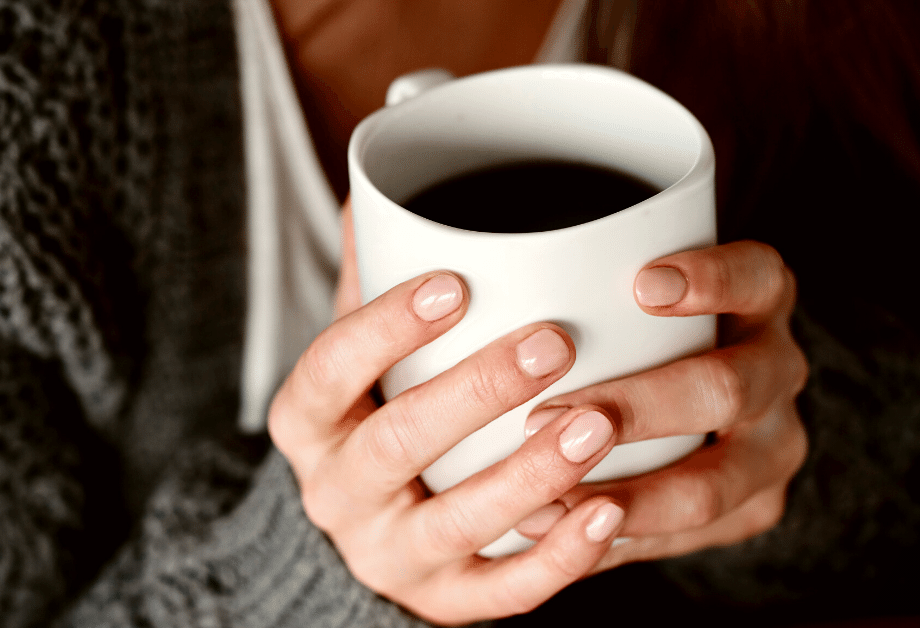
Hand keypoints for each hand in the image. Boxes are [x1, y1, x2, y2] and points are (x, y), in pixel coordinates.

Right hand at [269, 203, 628, 623]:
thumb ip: (371, 277)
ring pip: (457, 521)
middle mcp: (337, 493)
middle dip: (475, 393)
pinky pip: (501, 592)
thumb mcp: (359, 352)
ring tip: (598, 423)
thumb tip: (377, 184)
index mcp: (308, 421)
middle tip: (553, 343)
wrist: (371, 529)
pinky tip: (611, 513)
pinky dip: (557, 557)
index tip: (457, 280)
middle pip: (397, 444)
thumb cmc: (377, 413)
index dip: (387, 326)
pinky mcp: (446, 600)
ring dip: (530, 474)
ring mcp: (391, 554)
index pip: (331, 368)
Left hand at [520, 240, 808, 572]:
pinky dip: (618, 541)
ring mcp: (773, 448)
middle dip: (639, 406)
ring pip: (711, 486)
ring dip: (626, 497)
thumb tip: (472, 264)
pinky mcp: (753, 510)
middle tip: (548, 414)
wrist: (699, 408)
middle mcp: (778, 371)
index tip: (642, 285)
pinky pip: (690, 538)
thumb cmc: (637, 327)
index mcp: (761, 300)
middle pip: (727, 389)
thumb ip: (589, 278)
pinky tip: (554, 535)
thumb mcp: (630, 288)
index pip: (756, 276)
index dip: (711, 279)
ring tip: (545, 500)